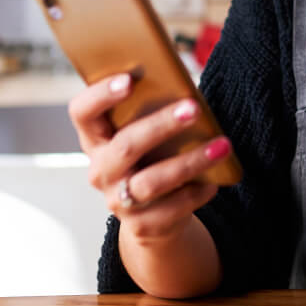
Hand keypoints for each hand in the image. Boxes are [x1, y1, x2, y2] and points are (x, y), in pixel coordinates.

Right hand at [68, 73, 230, 242]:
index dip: (100, 95)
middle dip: (161, 125)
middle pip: (125, 145)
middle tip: (194, 108)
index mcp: (96, 138)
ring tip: (222, 145)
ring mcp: (118, 201)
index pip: (82, 112)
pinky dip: (197, 191)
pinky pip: (172, 208)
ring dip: (190, 161)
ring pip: (152, 181)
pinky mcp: (142, 225)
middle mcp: (101, 170)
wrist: (156, 214)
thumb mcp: (148, 132)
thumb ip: (155, 111)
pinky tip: (215, 180)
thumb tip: (186, 93)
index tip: (129, 80)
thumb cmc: (156, 155)